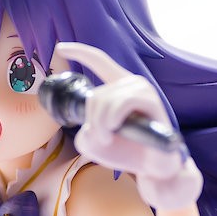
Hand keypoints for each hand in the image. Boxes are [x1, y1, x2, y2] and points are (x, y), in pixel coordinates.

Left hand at [53, 42, 201, 210]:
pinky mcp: (152, 100)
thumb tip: (89, 125)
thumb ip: (84, 131)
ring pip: (106, 99)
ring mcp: (143, 89)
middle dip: (92, 121)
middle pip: (95, 95)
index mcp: (119, 87)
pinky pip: (123, 102)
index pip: (100, 61)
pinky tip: (116, 129)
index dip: (80, 52)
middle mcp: (132, 83)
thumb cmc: (128, 152)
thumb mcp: (95, 143)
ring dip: (101, 124)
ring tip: (109, 139)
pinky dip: (113, 118)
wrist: (155, 168)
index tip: (61, 47)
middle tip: (101, 139)